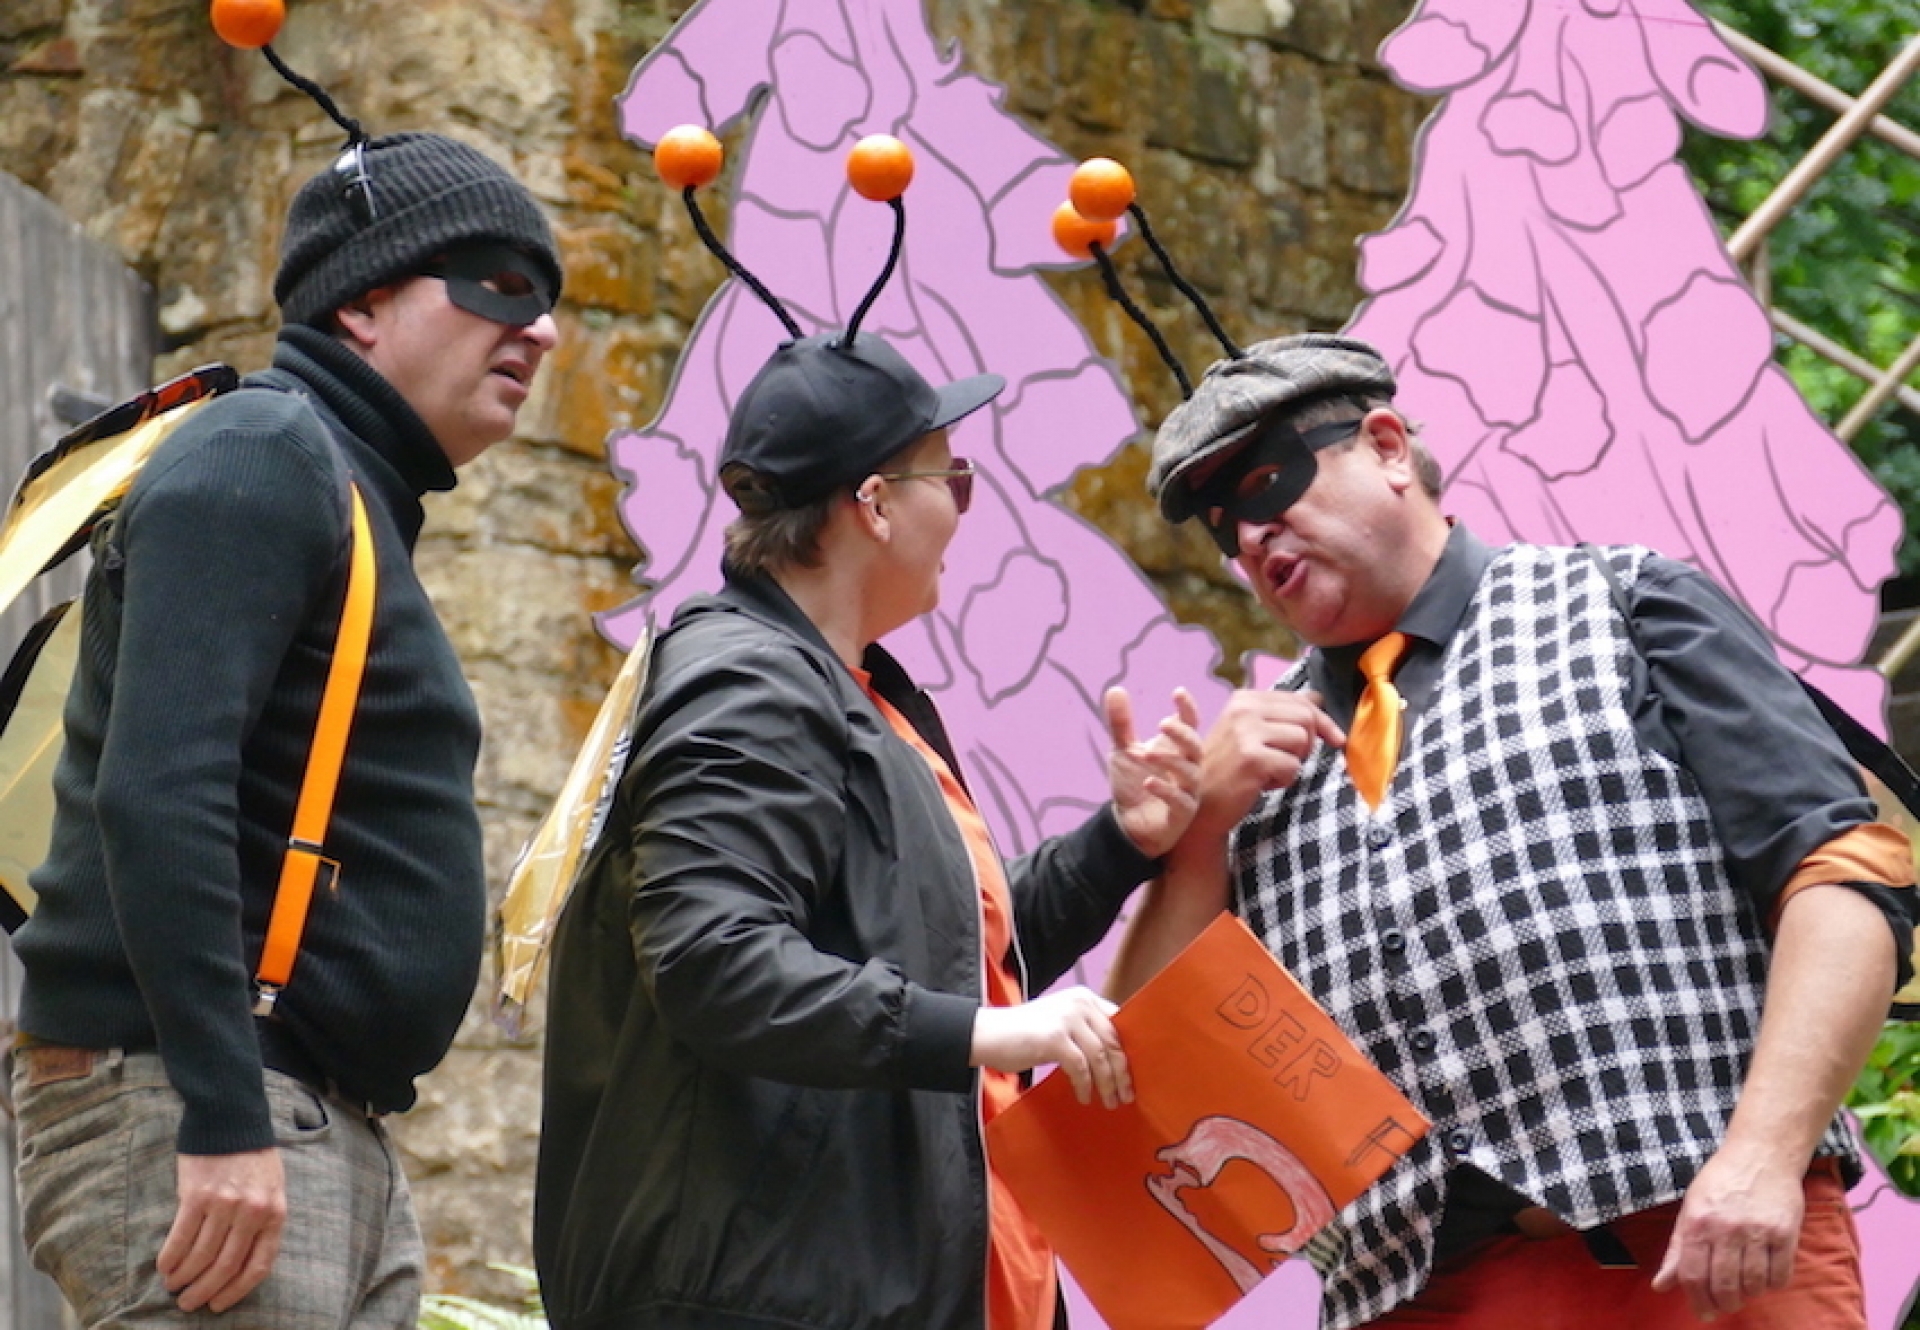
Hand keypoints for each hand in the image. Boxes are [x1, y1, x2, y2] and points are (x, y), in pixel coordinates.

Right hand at [159, 1148, 286, 1312]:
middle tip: (188, 1304)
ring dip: (184, 1278)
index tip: (219, 1306)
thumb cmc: (253, 1157)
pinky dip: (171, 1258)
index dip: (237, 1291)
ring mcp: (225, 1204)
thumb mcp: (272, 1189)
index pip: (259, 1265)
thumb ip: (261, 1222)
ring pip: (201, 1256)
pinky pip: (181, 1237)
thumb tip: (240, 1263)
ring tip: (173, 1287)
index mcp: (275, 1213)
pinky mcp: (197, 1195)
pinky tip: (164, 1268)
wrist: (231, 1119)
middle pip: (227, 1266)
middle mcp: (252, 1212)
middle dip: (205, 1291)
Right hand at [971, 986, 1131, 1108]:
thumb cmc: (1024, 1033)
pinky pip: (1081, 1068)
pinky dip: (1085, 1085)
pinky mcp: (1055, 1037)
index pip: (1118, 1024)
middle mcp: (1079, 1003)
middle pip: (1114, 1042)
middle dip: (1122, 1072)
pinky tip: (1083, 1096)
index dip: (1129, 1051)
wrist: (988, 1034)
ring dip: (1108, 1083)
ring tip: (1109, 1101)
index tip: (1133, 1074)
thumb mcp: (1061, 1023)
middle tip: (1126, 1095)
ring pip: (1100, 1057)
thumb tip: (1116, 1059)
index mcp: (1084, 998)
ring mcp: (1067, 1019)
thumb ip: (1086, 1031)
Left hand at [1107, 686, 1203, 858]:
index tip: (1177, 692)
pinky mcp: (1182, 814)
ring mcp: (1187, 791)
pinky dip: (1166, 791)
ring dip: (1170, 761)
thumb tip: (1114, 689)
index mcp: (1176, 749)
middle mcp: (1187, 768)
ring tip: (1146, 753)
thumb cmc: (1132, 784)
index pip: (1190, 724)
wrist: (1127, 823)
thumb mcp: (1123, 750)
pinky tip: (1149, 782)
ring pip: (1191, 772)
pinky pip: (1181, 801)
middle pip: (1195, 746)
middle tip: (1162, 724)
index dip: (1187, 709)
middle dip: (1182, 734)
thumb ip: (1121, 723)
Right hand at [1189, 689, 1344, 841]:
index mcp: (1244, 698)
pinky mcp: (1252, 758)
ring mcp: (1246, 732)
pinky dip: (1283, 780)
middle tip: (1287, 760)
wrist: (1199, 803)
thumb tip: (1317, 696)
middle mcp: (1243, 709)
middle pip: (1306, 717)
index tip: (1336, 739)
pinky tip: (1261, 783)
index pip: (1300, 700)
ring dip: (1293, 762)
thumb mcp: (1251, 732)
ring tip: (1268, 770)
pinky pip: (1293, 766)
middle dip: (1308, 743)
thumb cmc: (1228, 769)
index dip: (1323, 721)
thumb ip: (1282, 713)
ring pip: (1303, 740)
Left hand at [1650, 1146, 1804, 1319]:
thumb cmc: (1721, 1182)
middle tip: (1724, 1307)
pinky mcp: (1786, 1234)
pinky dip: (1772, 1286)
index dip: (1697, 1300)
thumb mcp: (1690, 1209)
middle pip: (1724, 1285)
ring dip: (1749, 1295)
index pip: (1693, 1275)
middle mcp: (1727, 1228)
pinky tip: (1765, 1279)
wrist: (1761, 1154)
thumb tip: (1660, 1286)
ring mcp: (1758, 1231)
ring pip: (1754, 1285)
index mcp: (1698, 1222)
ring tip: (1744, 1290)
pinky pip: (1780, 1276)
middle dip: (1723, 1304)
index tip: (1703, 1312)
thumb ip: (1678, 1249)